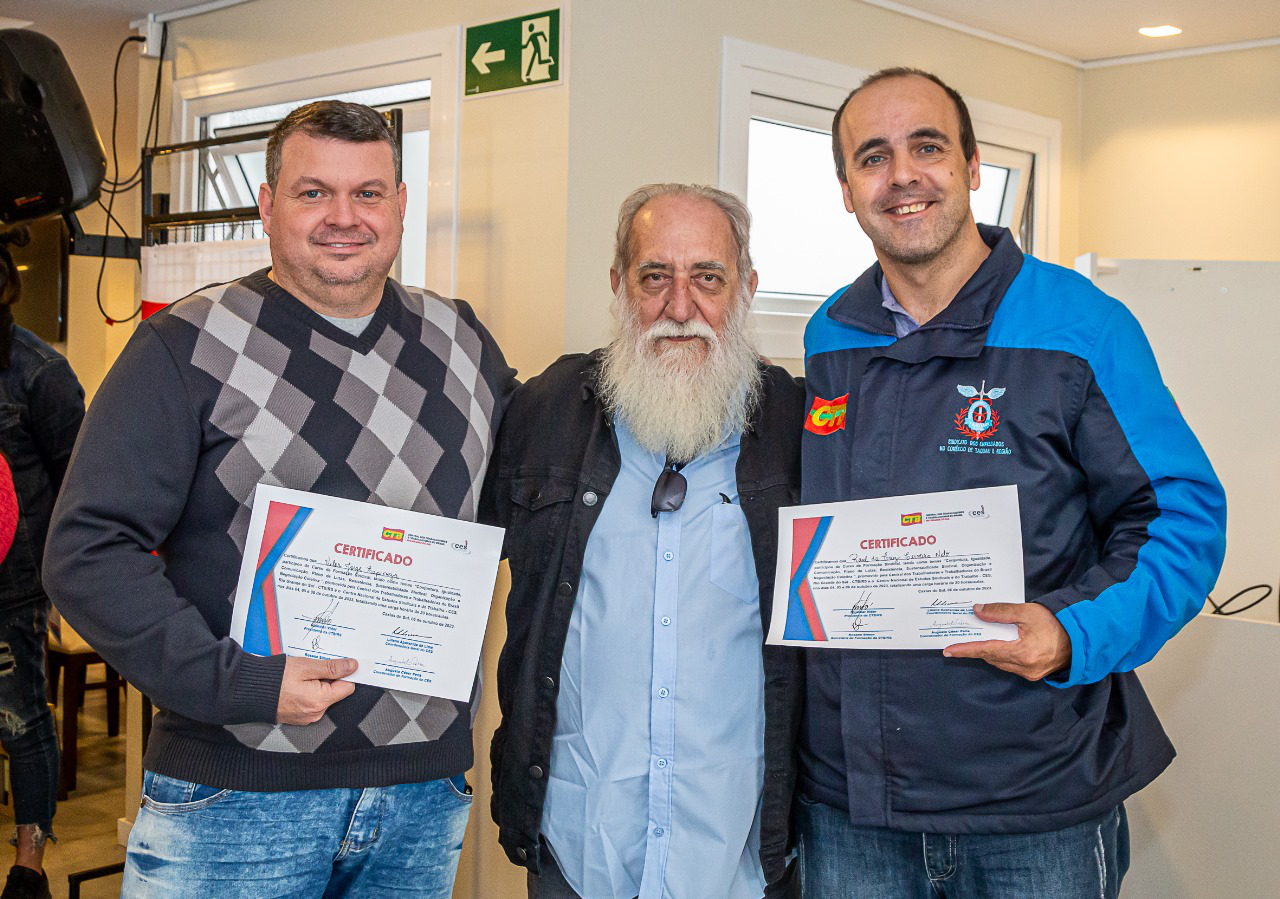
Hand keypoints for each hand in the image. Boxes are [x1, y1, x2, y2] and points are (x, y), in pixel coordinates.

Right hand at [276, 656, 357, 724]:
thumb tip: (352, 667)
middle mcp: (315, 713)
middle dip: (328, 679)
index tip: (336, 665)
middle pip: (335, 693)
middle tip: (312, 670)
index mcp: (320, 701)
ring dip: (317, 685)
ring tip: (301, 677)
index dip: (343, 674)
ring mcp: (306, 717)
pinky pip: (311, 703)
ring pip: (323, 697)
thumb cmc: (275, 678)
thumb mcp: (306, 666)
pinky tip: (296, 685)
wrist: (249, 690)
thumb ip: (332, 668)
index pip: (348, 687)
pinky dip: (308, 693)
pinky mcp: (298, 717)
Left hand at [942, 602, 1070, 681]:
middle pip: (991, 657)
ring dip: (989, 651)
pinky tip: (998, 644)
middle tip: (960, 638)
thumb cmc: (1057, 623)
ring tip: (978, 638)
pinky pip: (1010, 665)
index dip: (965, 649)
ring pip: (1000, 662)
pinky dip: (1001, 655)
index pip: (986, 651)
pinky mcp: (1034, 674)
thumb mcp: (1027, 612)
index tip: (948, 650)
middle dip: (976, 648)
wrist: (1083, 638)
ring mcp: (1030, 673)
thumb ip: (1000, 612)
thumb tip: (977, 611)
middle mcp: (1024, 668)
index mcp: (1022, 653)